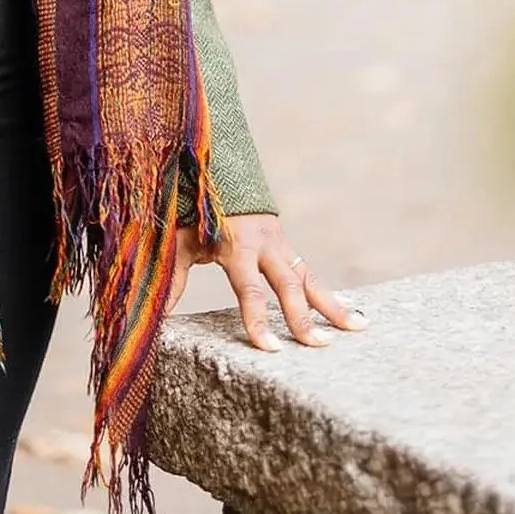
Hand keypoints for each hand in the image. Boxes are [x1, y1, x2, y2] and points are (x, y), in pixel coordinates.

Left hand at [166, 212, 367, 351]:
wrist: (215, 163)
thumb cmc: (192, 207)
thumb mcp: (178, 238)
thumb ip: (172, 275)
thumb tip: (154, 314)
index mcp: (235, 243)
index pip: (249, 289)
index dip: (258, 320)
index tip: (271, 350)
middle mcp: (263, 243)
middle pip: (288, 285)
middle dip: (303, 317)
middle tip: (319, 347)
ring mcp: (279, 242)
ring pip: (309, 277)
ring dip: (333, 305)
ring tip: (360, 329)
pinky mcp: (286, 244)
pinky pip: (309, 271)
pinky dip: (328, 293)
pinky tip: (352, 313)